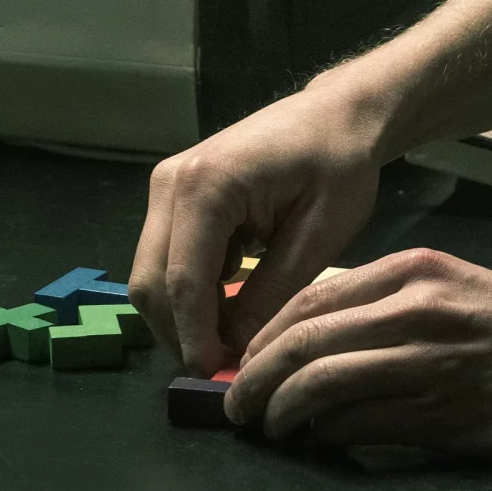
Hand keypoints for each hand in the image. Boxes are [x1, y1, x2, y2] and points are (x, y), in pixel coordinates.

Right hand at [129, 75, 390, 376]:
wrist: (338, 114)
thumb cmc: (341, 164)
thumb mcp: (321, 233)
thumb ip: (273, 291)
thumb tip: (235, 349)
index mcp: (206, 186)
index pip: (183, 280)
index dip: (196, 337)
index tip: (217, 376)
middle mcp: (170, 183)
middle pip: (151, 282)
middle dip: (181, 332)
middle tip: (224, 366)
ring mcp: (165, 186)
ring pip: (152, 273)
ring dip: (183, 313)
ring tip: (231, 339)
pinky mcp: (173, 194)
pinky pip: (167, 256)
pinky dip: (190, 288)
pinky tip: (232, 300)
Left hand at [225, 249, 491, 459]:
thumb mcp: (460, 292)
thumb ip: (393, 307)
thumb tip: (318, 343)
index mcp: (419, 270)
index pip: (310, 299)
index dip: (263, 337)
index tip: (243, 364)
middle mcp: (418, 307)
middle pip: (302, 339)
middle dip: (253, 379)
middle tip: (236, 406)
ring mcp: (429, 359)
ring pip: (319, 382)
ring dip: (277, 413)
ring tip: (268, 429)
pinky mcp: (443, 412)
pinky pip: (357, 424)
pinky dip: (323, 436)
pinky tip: (318, 442)